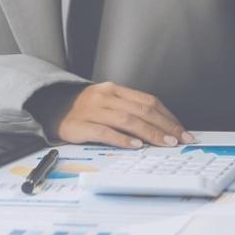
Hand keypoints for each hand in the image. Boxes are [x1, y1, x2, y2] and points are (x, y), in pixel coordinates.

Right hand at [52, 82, 192, 147]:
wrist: (52, 108)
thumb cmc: (85, 109)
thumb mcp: (108, 102)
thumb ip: (130, 110)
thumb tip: (161, 127)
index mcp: (115, 90)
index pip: (148, 101)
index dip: (168, 116)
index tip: (182, 130)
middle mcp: (106, 97)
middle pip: (141, 111)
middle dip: (165, 126)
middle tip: (180, 139)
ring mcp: (93, 110)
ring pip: (127, 120)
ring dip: (150, 133)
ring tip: (165, 143)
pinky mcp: (81, 125)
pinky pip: (105, 132)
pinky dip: (122, 139)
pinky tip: (135, 145)